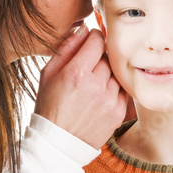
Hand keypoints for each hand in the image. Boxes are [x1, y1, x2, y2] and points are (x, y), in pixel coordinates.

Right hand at [34, 26, 127, 148]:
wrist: (59, 143)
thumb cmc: (50, 105)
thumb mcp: (49, 73)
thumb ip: (67, 48)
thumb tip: (84, 29)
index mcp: (76, 73)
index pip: (97, 41)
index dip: (95, 38)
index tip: (92, 41)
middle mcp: (96, 85)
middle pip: (108, 56)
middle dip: (100, 57)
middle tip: (88, 66)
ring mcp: (110, 100)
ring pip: (116, 72)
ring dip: (108, 73)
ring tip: (93, 83)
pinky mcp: (120, 112)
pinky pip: (123, 89)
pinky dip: (114, 88)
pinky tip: (100, 95)